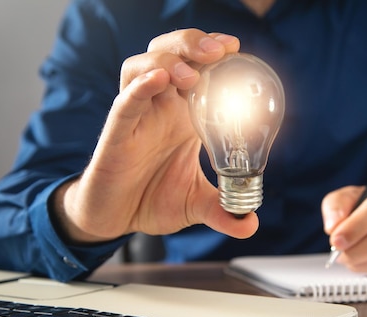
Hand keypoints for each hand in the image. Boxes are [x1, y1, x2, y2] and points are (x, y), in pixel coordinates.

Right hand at [53, 29, 258, 243]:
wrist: (115, 219)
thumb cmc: (151, 199)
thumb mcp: (195, 205)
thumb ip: (223, 211)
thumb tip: (251, 224)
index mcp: (183, 116)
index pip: (197, 70)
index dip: (214, 52)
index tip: (236, 48)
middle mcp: (160, 108)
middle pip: (171, 55)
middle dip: (193, 43)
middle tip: (221, 49)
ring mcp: (137, 117)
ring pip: (143, 66)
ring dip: (169, 60)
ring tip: (193, 73)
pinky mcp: (116, 133)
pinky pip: (125, 102)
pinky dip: (140, 87)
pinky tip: (157, 80)